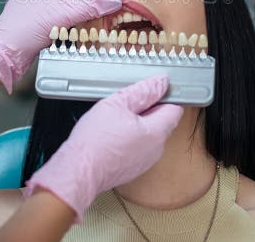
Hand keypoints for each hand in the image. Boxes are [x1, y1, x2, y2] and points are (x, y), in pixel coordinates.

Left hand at [0, 0, 121, 91]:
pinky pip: (59, 14)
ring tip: (76, 20)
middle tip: (80, 6)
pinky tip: (70, 30)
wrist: (7, 54)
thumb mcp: (64, 12)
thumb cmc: (26, 26)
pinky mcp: (39, 20)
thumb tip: (114, 0)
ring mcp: (37, 4)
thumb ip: (91, 5)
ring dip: (74, 9)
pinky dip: (68, 21)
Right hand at [23, 75, 183, 221]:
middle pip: (162, 122)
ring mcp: (146, 162)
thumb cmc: (95, 140)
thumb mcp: (117, 103)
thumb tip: (160, 82)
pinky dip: (129, 139)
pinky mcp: (134, 169)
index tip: (150, 90)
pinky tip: (112, 135)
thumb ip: (142, 91)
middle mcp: (157, 150)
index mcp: (157, 132)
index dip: (164, 96)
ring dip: (137, 125)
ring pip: (149, 135)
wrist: (79, 172)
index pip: (175, 108)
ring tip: (115, 120)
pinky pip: (138, 148)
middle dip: (148, 110)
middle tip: (126, 104)